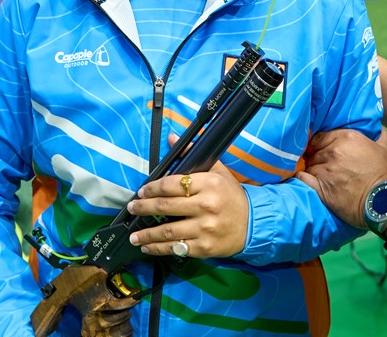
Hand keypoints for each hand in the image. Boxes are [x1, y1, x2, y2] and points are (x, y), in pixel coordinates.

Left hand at [125, 155, 247, 259]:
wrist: (254, 223)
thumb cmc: (232, 196)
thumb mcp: (218, 172)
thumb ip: (193, 155)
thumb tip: (172, 138)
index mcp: (208, 184)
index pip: (172, 184)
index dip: (152, 188)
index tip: (142, 192)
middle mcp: (206, 205)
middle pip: (166, 206)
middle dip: (144, 208)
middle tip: (132, 209)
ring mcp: (205, 228)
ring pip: (168, 231)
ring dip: (147, 233)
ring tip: (133, 235)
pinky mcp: (204, 247)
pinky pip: (176, 248)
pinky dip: (159, 248)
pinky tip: (148, 247)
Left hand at [297, 129, 386, 229]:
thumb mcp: (386, 149)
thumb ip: (378, 135)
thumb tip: (377, 128)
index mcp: (347, 138)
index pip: (321, 137)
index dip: (320, 144)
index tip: (322, 150)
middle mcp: (333, 151)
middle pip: (314, 151)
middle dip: (316, 157)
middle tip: (322, 165)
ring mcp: (326, 170)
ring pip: (309, 165)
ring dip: (312, 169)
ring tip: (318, 176)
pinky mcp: (321, 189)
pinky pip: (303, 179)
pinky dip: (302, 178)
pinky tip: (304, 179)